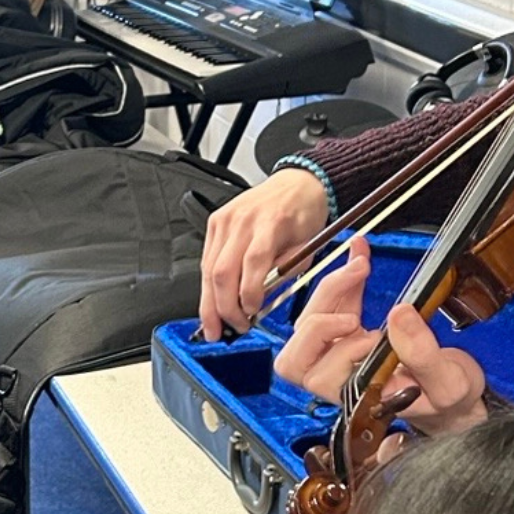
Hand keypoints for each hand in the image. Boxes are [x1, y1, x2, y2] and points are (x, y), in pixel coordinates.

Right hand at [199, 167, 328, 339]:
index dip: (248, 294)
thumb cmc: (304, 213)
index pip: (253, 264)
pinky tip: (212, 300)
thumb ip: (285, 273)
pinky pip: (206, 260)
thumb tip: (262, 302)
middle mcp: (243, 220)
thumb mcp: (307, 246)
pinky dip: (209, 284)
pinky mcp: (215, 222)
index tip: (251, 315)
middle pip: (222, 271)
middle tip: (227, 329)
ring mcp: (224, 220)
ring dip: (209, 302)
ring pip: (208, 269)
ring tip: (212, 324)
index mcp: (271, 223)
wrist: (297, 183)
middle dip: (222, 307)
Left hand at [275, 237, 487, 438]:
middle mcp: (341, 380)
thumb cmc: (448, 398)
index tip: (372, 332)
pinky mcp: (348, 336)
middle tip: (358, 285)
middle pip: (301, 350)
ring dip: (332, 289)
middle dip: (324, 310)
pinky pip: (330, 308)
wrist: (454, 397)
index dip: (339, 347)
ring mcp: (340, 357)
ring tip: (362, 263)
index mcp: (359, 397)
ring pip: (309, 323)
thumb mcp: (448, 382)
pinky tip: (360, 256)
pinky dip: (343, 282)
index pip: (320, 376)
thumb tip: (399, 314)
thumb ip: (423, 355)